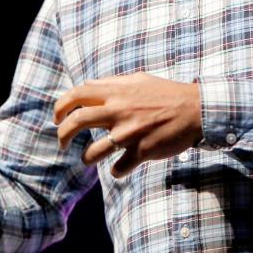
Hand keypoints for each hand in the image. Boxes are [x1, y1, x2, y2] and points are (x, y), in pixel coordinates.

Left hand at [54, 73, 202, 178]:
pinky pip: (118, 169)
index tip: (57, 118)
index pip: (77, 94)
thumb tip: (89, 87)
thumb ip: (112, 84)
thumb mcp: (138, 80)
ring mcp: (129, 133)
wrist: (195, 110)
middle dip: (62, 135)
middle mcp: (119, 111)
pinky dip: (116, 172)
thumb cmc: (166, 94)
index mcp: (116, 92)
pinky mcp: (142, 151)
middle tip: (62, 143)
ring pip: (93, 153)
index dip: (60, 106)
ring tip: (88, 159)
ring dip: (86, 159)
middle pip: (76, 122)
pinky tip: (119, 168)